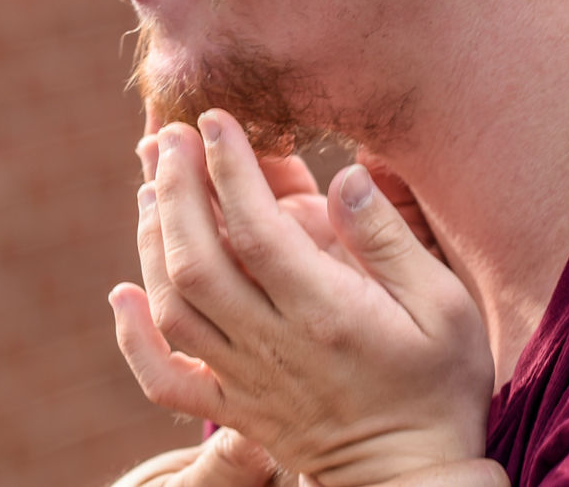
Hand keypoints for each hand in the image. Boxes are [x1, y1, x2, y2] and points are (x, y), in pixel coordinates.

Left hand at [112, 111, 494, 486]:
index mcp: (325, 314)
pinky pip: (163, 379)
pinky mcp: (231, 409)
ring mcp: (244, 380)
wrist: (414, 480)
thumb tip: (344, 175)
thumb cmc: (439, 386)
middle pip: (197, 259)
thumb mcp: (445, 307)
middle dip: (176, 188)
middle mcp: (272, 345)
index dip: (228, 168)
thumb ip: (390, 240)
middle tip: (170, 136)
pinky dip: (133, 337)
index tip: (214, 118)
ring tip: (151, 187)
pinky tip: (122, 292)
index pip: (256, 229)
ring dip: (151, 241)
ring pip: (173, 306)